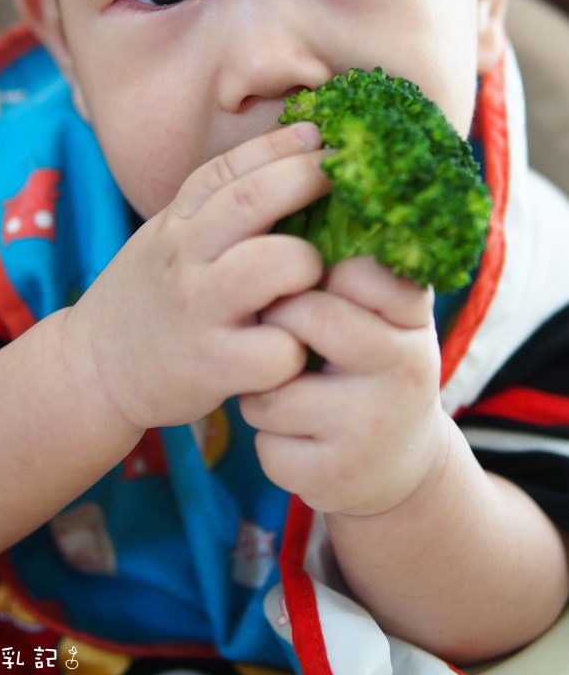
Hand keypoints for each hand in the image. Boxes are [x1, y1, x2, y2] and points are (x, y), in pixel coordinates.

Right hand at [63, 123, 329, 431]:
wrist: (93, 372)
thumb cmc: (155, 301)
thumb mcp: (170, 240)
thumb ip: (217, 209)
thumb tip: (293, 162)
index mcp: (177, 223)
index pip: (229, 167)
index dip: (281, 144)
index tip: (321, 135)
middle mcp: (185, 257)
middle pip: (253, 199)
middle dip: (308, 179)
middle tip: (348, 182)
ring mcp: (199, 309)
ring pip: (274, 264)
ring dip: (308, 263)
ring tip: (312, 280)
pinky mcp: (212, 366)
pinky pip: (278, 349)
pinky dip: (298, 348)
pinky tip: (296, 348)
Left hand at [239, 256, 447, 515]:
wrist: (399, 466)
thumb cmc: (374, 365)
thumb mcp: (388, 315)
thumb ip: (362, 268)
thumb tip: (310, 195)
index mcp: (412, 321)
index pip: (356, 268)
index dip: (317, 269)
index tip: (316, 281)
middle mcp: (405, 373)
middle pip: (306, 315)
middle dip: (278, 318)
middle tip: (284, 329)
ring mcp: (370, 431)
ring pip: (271, 389)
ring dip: (263, 389)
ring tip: (289, 390)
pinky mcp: (333, 479)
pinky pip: (266, 444)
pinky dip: (269, 439)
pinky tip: (297, 437)